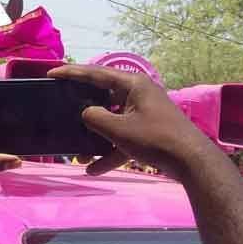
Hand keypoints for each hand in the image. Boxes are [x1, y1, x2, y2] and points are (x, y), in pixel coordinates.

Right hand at [46, 65, 213, 177]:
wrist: (192, 162)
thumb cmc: (154, 138)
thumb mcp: (118, 128)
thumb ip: (94, 118)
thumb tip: (86, 114)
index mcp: (132, 84)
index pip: (95, 73)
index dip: (71, 73)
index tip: (51, 74)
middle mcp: (138, 94)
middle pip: (102, 97)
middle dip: (82, 110)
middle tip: (62, 109)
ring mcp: (143, 113)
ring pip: (112, 121)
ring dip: (95, 138)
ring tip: (78, 154)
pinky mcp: (148, 131)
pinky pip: (122, 138)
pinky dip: (110, 152)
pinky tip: (94, 169)